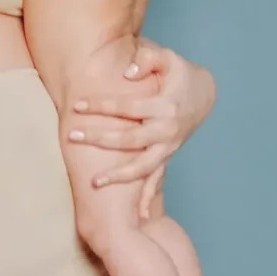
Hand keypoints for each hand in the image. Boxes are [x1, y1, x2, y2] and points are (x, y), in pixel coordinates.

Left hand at [67, 39, 215, 218]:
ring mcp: (168, 148)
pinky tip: (136, 217)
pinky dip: (147, 197)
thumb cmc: (179, 74)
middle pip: (129, 139)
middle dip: (100, 138)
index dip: (101, 105)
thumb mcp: (168, 58)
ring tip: (94, 184)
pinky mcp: (167, 157)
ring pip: (143, 167)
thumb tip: (127, 73)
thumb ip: (147, 60)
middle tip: (73, 136)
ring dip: (119, 177)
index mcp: (164, 106)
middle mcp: (167, 131)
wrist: (203, 95)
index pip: (127, 107)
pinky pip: (156, 180)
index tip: (77, 104)